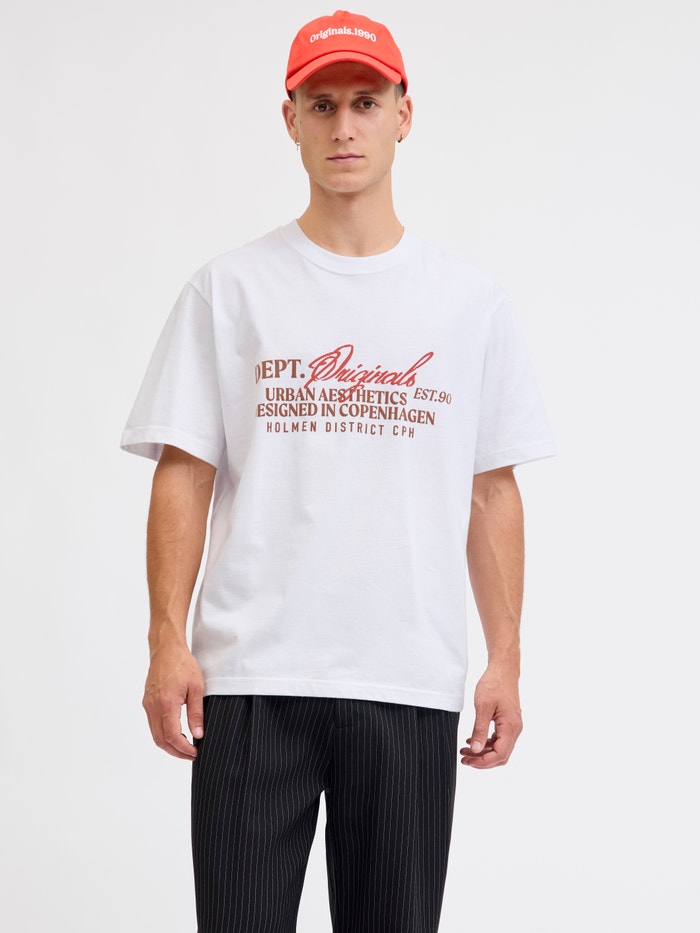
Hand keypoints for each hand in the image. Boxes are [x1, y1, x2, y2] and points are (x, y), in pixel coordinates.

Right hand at [142, 641, 203, 759]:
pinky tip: (175, 734)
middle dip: (176, 752)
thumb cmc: (183, 664)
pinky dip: (163, 734)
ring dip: (169, 745)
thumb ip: (196, 713)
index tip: (195, 752)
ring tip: (185, 747)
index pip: (172, 736)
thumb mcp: (196, 687)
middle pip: (160, 740)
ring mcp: (148, 704)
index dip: (183, 749)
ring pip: (155, 734)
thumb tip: (198, 734)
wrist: (166, 649)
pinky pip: (153, 724)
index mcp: (166, 703)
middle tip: (191, 755)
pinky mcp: (147, 702)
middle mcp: (153, 706)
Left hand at [460, 664, 521, 768]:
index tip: (468, 761)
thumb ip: (479, 729)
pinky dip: (486, 743)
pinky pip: (499, 739)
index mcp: (510, 727)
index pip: (500, 754)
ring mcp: (512, 726)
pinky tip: (472, 740)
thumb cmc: (494, 684)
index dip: (483, 762)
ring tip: (465, 751)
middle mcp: (515, 729)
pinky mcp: (508, 722)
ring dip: (483, 752)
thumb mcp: (483, 706)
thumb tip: (474, 749)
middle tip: (464, 759)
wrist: (504, 669)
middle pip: (501, 756)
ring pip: (500, 749)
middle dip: (482, 760)